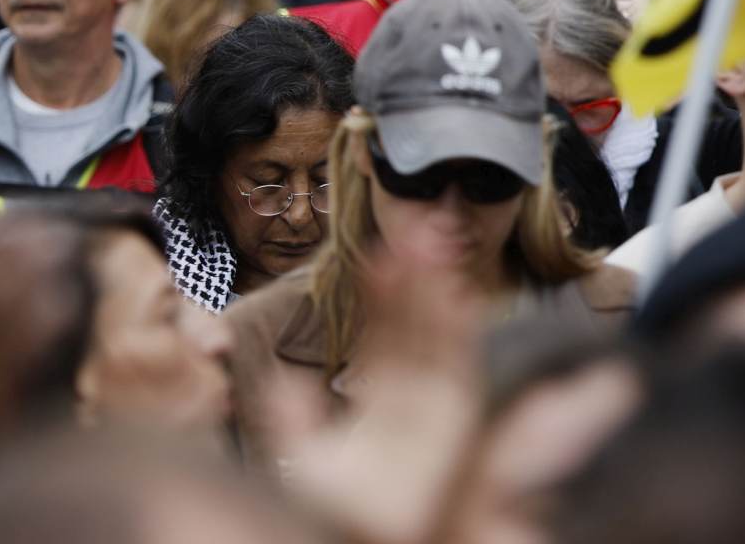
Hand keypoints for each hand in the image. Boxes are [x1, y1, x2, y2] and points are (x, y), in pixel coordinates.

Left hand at [268, 229, 486, 543]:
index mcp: (382, 412)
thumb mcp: (305, 461)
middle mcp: (416, 407)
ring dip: (438, 292)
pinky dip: (459, 329)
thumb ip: (293, 416)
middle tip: (416, 232)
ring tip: (430, 245)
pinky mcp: (458, 423)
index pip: (386, 342)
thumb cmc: (329, 517)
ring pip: (441, 339)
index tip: (378, 258)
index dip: (383, 301)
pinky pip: (460, 365)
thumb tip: (283, 376)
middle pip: (419, 332)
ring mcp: (439, 413)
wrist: (347, 541)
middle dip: (417, 283)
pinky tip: (455, 291)